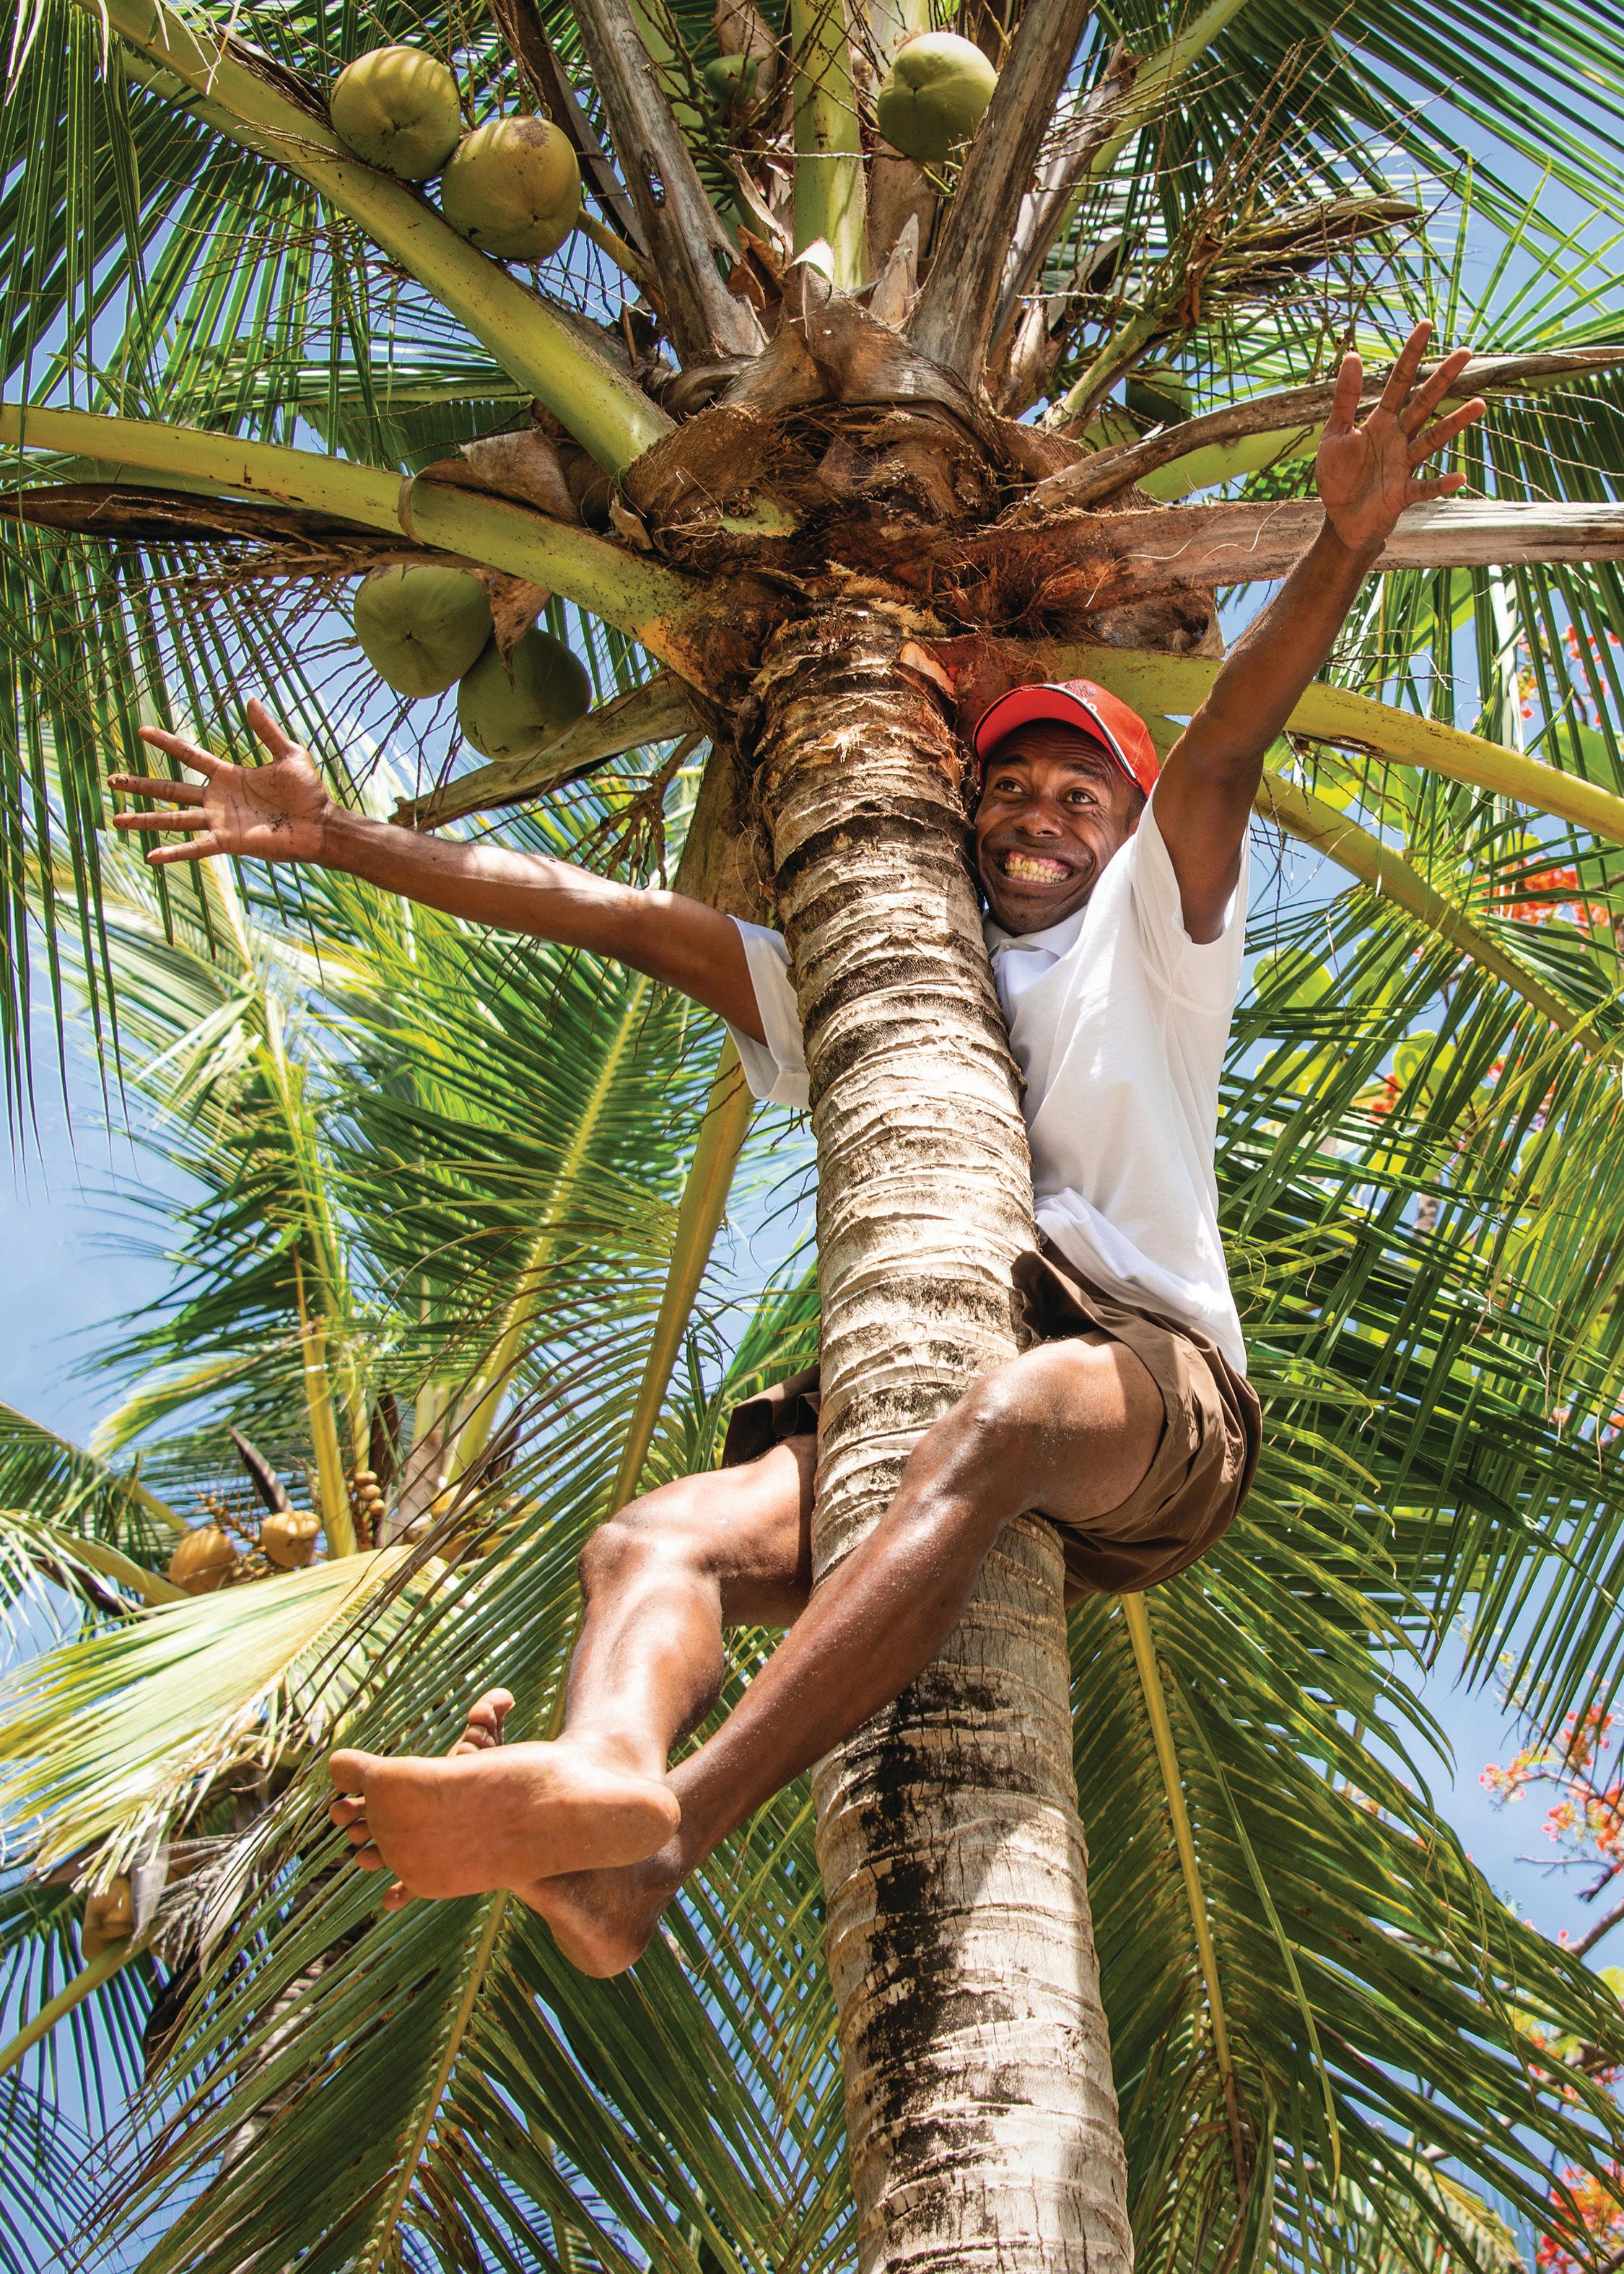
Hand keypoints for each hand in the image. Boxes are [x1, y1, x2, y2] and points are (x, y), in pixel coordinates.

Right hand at [107, 700, 333, 867]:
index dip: (166, 742)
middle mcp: (217, 799)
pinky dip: (174, 852)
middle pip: (169, 790)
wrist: (320, 824)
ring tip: (116, 819)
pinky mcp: (228, 841)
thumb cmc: (308, 792)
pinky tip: (152, 857)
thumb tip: (250, 699)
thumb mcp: (288, 753)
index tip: (141, 732)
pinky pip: (195, 847)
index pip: (189, 755)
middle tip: (112, 779)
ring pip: (173, 819)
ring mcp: (220, 821)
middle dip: (140, 785)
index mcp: (228, 775)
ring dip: (144, 820)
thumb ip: (266, 729)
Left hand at [1314, 319, 1486, 555]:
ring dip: (1454, 424)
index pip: (1399, 382)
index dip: (1410, 354)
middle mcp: (1399, 438)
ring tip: (1479, 405)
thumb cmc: (1339, 476)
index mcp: (1381, 422)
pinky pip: (1425, 487)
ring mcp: (1404, 465)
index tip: (1426, 325)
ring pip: (1433, 439)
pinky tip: (1460, 477)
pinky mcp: (1403, 493)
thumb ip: (1345, 399)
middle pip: (1424, 403)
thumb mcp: (1335, 433)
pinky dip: (1441, 483)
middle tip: (1466, 352)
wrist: (1341, 519)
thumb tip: (1352, 355)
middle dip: (1442, 379)